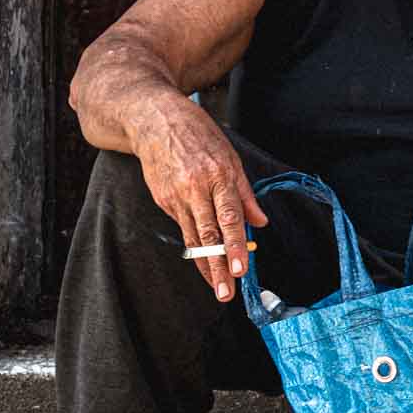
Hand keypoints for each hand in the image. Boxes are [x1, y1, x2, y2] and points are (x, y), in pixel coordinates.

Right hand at [130, 96, 268, 301]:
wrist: (152, 119)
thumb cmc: (197, 134)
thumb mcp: (229, 156)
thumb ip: (245, 193)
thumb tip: (260, 222)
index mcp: (217, 175)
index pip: (229, 217)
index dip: (234, 245)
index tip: (240, 268)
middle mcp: (195, 189)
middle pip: (209, 235)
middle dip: (218, 266)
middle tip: (226, 292)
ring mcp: (175, 196)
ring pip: (193, 237)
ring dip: (206, 265)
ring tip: (217, 287)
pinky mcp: (163, 200)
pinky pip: (183, 226)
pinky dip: (195, 246)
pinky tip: (205, 262)